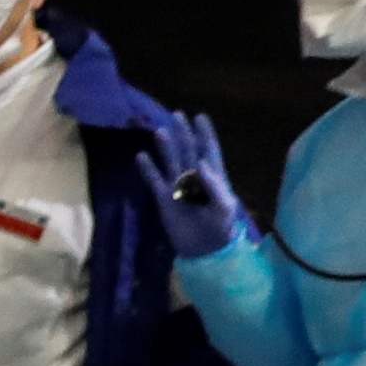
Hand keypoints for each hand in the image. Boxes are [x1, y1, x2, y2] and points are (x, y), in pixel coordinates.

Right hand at [143, 104, 245, 261]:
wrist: (205, 250)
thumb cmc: (221, 227)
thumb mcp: (224, 206)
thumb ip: (214, 184)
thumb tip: (200, 162)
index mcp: (214, 177)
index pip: (209, 150)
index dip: (205, 134)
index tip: (200, 117)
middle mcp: (194, 178)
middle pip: (188, 150)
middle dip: (184, 133)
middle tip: (177, 115)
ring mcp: (178, 187)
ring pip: (171, 161)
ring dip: (166, 147)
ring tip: (160, 131)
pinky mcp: (164, 199)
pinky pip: (154, 180)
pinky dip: (148, 168)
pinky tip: (141, 156)